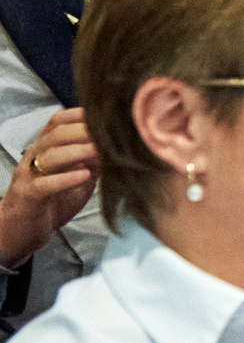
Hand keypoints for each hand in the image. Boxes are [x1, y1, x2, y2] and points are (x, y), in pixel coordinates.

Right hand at [1, 110, 96, 263]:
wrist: (22, 229)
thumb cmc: (54, 199)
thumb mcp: (79, 174)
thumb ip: (94, 159)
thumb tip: (121, 144)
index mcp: (46, 148)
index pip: (58, 121)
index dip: (80, 114)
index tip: (106, 113)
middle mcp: (35, 157)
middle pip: (56, 134)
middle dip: (83, 130)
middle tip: (109, 131)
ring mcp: (30, 176)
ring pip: (50, 156)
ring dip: (77, 151)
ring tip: (100, 150)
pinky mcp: (29, 197)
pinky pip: (44, 185)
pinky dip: (65, 179)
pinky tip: (85, 175)